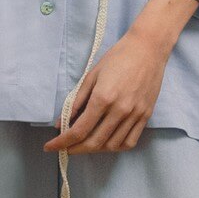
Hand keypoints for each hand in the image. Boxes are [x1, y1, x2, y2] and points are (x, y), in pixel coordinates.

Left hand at [42, 28, 168, 154]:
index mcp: (103, 98)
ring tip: (84, 144)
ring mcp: (134, 115)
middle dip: (75, 149)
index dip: (62, 142)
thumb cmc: (117, 57)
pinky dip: (115, 147)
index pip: (79, 130)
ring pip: (112, 145)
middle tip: (65, 149)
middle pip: (94, 142)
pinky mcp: (145, 116)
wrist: (148, 48)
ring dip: (95, 149)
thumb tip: (61, 122)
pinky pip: (130, 141)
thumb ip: (76, 101)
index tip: (50, 146)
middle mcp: (119, 110)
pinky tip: (106, 142)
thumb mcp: (92, 75)